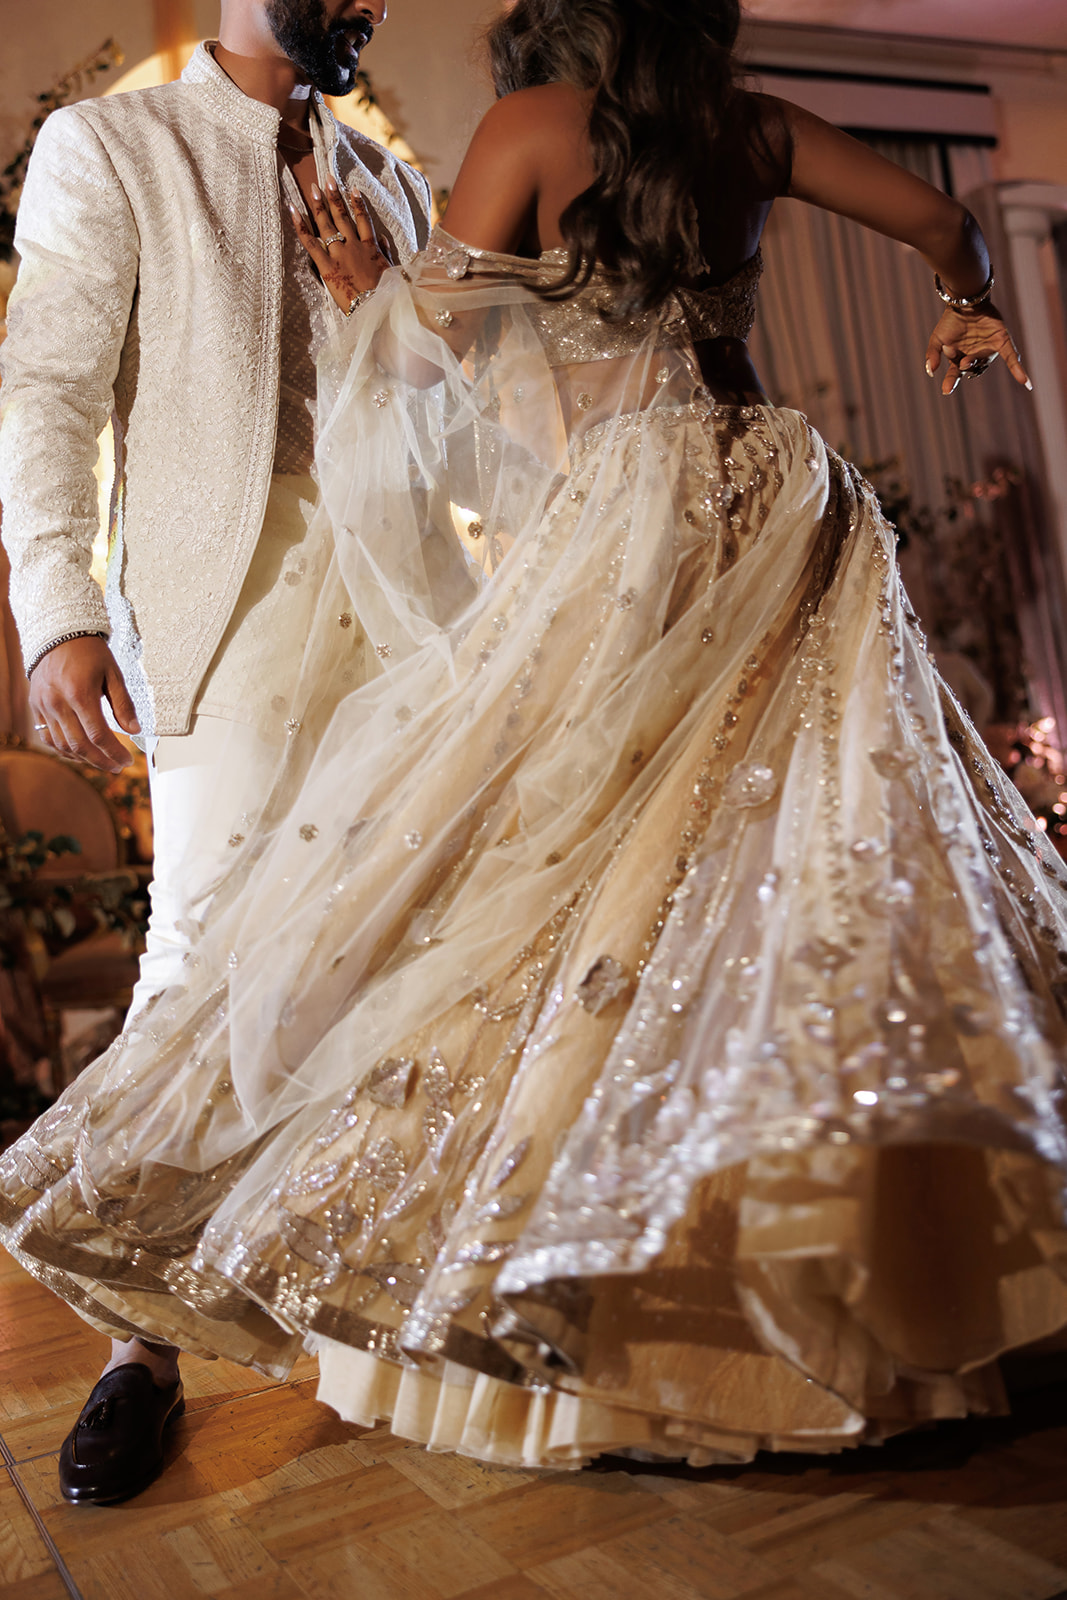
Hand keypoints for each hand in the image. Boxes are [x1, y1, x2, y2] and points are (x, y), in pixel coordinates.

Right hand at [30, 637, 138, 772]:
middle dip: (101, 761)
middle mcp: (58, 702)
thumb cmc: (90, 652)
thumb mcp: (113, 673)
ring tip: (102, 762)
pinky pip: (48, 737)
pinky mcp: (36, 707)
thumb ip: (124, 704)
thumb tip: (135, 731)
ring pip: (63, 745)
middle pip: (80, 745)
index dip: (115, 752)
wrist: (58, 634)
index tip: (128, 760)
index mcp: (80, 693)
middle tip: (117, 767)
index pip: (99, 735)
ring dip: (84, 759)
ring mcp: (44, 706)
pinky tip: (80, 753)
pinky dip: (64, 750)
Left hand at [290, 179, 389, 313]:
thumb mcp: (391, 272)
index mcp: (370, 248)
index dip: (358, 203)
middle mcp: (354, 246)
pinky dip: (300, 225)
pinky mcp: (327, 266)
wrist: (377, 309)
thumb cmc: (386, 295)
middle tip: (327, 179)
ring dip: (319, 204)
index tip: (353, 189)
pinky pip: (310, 242)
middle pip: (342, 216)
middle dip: (334, 196)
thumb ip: (385, 254)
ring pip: (327, 224)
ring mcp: (340, 254)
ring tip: (313, 187)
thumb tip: (382, 240)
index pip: (363, 220)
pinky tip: (293, 209)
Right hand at [925, 302, 1030, 395]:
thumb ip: (932, 355)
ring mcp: (989, 349)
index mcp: (960, 358)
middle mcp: (975, 356)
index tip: (946, 390)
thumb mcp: (937, 339)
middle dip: (964, 366)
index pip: (955, 374)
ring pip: (983, 362)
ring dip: (974, 362)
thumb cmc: (950, 320)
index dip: (951, 382)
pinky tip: (1026, 383)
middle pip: (970, 368)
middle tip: (960, 362)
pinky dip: (1018, 370)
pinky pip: (1011, 357)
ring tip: (966, 360)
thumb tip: (931, 372)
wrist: (966, 301)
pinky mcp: (1002, 342)